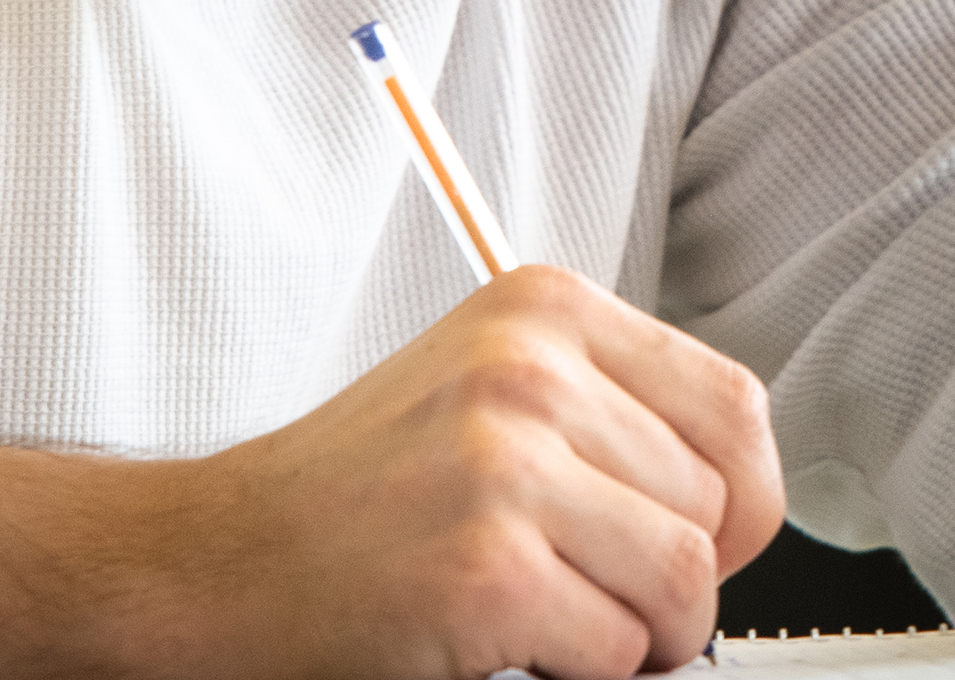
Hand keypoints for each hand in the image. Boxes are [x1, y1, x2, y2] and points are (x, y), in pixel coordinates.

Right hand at [163, 265, 782, 679]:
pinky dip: (577, 672)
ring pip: (683, 583)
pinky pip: (616, 651)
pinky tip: (504, 640)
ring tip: (550, 620)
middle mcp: (529, 371)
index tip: (687, 542)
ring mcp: (505, 466)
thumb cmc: (351, 498)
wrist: (213, 562)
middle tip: (590, 595)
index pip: (736, 410)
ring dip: (632, 634)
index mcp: (543, 311)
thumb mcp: (490, 398)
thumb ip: (610, 418)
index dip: (737, 504)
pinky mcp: (486, 568)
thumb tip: (741, 505)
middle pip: (716, 506)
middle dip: (675, 580)